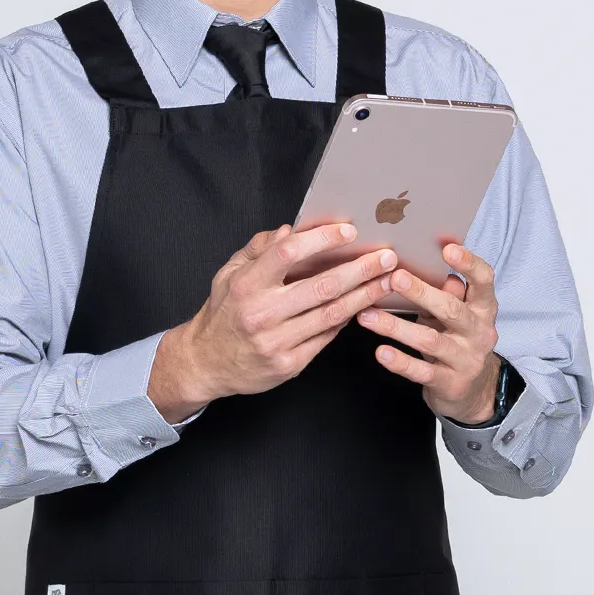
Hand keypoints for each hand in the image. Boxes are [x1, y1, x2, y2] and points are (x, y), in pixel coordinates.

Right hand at [178, 222, 397, 403]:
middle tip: (385, 257)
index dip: (322, 239)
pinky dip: (347, 320)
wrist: (206, 362)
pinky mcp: (288, 365)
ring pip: (331, 314)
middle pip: (321, 286)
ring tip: (387, 281)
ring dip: (364, 296)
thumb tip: (289, 229)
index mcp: (246, 284)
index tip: (349, 231)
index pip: (288, 253)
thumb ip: (259, 249)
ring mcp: (275, 341)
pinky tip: (364, 306)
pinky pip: (325, 338)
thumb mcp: (229, 273)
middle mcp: (261, 313)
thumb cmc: (223, 313)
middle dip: (360, 270)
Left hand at [355, 243, 500, 423]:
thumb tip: (423, 261)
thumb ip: (445, 291)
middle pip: (452, 309)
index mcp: (483, 307)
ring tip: (367, 316)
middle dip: (422, 292)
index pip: (484, 280)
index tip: (448, 248)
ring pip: (430, 340)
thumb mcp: (454, 313)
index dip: (469, 263)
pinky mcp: (450, 384)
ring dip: (396, 327)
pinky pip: (422, 371)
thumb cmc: (456, 339)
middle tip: (395, 278)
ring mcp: (466, 359)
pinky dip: (400, 361)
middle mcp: (480, 332)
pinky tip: (381, 351)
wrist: (473, 391)